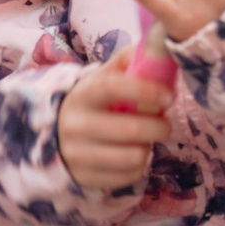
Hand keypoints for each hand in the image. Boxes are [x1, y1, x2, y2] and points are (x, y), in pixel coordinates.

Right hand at [57, 58, 172, 191]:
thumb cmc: (92, 103)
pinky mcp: (85, 178)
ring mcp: (78, 155)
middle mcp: (75, 126)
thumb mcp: (101, 78)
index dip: (145, 90)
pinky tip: (132, 154)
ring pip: (135, 156)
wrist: (56, 135)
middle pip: (132, 129)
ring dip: (148, 146)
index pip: (113, 87)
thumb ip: (126, 61)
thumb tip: (156, 47)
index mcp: (82, 95)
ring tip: (144, 140)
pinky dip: (139, 165)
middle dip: (160, 126)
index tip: (169, 96)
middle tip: (163, 123)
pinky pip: (130, 175)